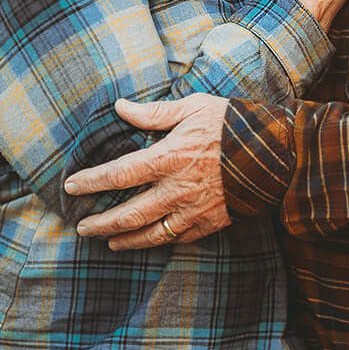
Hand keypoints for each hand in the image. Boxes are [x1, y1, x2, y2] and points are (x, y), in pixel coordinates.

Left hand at [65, 94, 231, 249]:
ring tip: (108, 242)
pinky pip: (178, 238)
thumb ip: (154, 113)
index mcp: (169, 158)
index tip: (72, 187)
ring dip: (125, 240)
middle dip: (101, 223)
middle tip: (82, 227)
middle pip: (129, 214)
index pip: (119, 174)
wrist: (276, 152)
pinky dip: (158, 241)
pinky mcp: (210, 223)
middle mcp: (177, 189)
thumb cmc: (231, 124)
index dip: (92, 182)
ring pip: (151, 233)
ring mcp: (194, 210)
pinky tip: (148, 240)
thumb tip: (120, 107)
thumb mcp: (192, 108)